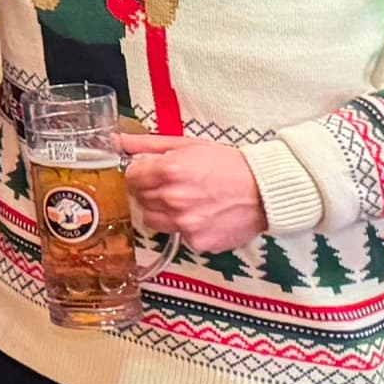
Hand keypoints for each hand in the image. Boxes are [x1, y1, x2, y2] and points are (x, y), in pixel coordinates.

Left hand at [118, 132, 266, 252]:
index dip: (140, 175)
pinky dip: (184, 227)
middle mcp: (173, 199)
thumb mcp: (188, 146)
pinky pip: (176, 235)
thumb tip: (118, 141)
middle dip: (151, 191)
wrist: (264, 190)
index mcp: (169, 171)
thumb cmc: (229, 165)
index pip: (131, 178)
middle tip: (173, 186)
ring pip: (152, 220)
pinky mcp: (196, 241)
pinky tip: (201, 215)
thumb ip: (148, 145)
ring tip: (186, 201)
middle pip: (139, 199)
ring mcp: (184, 223)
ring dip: (162, 211)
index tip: (151, 174)